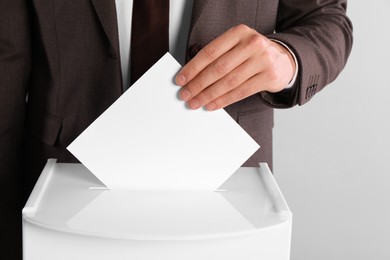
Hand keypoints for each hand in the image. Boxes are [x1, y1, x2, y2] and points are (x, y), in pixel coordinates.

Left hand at [175, 24, 295, 110]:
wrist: (284, 60)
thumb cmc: (253, 54)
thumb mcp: (237, 46)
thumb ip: (218, 57)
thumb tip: (191, 76)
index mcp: (239, 33)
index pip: (210, 52)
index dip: (193, 68)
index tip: (181, 79)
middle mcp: (252, 44)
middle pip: (218, 68)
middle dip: (198, 84)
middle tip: (185, 94)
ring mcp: (262, 60)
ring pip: (228, 82)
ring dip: (208, 95)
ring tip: (196, 102)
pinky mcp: (268, 77)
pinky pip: (240, 92)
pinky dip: (223, 100)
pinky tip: (212, 104)